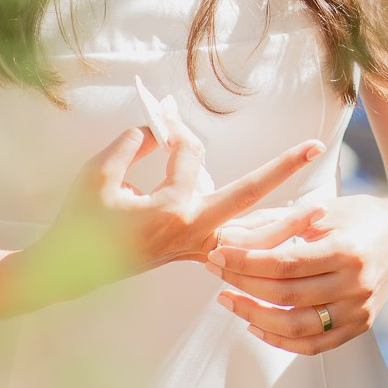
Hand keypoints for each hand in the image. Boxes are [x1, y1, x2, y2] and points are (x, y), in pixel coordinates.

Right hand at [35, 119, 325, 293]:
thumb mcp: (96, 174)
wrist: (65, 274)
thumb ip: (131, 144)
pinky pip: (238, 251)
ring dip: (286, 220)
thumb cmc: (78, 222)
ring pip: (252, 235)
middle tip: (316, 147)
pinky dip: (262, 242)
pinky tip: (284, 235)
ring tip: (322, 207)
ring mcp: (195, 248)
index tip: (161, 113)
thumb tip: (159, 127)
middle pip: (249, 196)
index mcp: (169, 209)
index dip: (176, 129)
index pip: (190, 156)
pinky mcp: (193, 256)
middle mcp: (191, 231)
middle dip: (283, 169)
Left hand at [205, 195, 387, 354]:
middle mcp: (356, 283)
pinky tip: (255, 324)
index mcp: (348, 249)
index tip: (218, 254)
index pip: (285, 263)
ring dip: (253, 315)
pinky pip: (312, 345)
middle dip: (242, 283)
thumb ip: (274, 222)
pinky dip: (279, 340)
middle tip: (216, 271)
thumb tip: (228, 235)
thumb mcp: (323, 208)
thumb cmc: (362, 218)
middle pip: (286, 294)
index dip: (246, 261)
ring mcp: (358, 309)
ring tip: (229, 299)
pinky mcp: (358, 326)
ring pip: (295, 326)